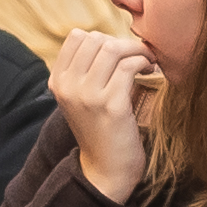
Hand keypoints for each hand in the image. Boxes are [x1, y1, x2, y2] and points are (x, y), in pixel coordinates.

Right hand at [50, 26, 160, 201]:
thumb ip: (85, 70)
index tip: (120, 52)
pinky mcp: (110, 105)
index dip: (103, 38)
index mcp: (57, 81)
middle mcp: (68, 86)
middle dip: (123, 42)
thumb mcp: (81, 97)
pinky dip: (143, 63)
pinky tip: (149, 72)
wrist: (105, 169)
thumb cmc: (100, 128)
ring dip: (136, 50)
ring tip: (147, 62)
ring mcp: (87, 95)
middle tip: (139, 56)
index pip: (77, 36)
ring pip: (113, 48)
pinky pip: (129, 66)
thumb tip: (109, 39)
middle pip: (96, 39)